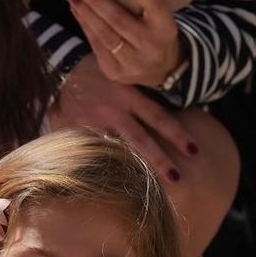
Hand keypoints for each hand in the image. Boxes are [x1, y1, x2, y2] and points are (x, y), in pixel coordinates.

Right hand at [47, 58, 199, 186]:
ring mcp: (93, 122)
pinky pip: (93, 152)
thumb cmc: (97, 72)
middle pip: (141, 140)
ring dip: (133, 169)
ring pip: (117, 150)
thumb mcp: (123, 77)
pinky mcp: (75, 131)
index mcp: (129, 96)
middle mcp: (114, 110)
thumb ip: (140, 96)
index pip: (159, 118)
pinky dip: (104, 166)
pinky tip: (115, 182)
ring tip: (147, 189)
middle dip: (160, 161)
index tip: (195, 151)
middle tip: (178, 179)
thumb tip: (168, 114)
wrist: (60, 68)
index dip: (178, 135)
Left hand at [67, 0, 182, 87]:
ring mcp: (132, 62)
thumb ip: (145, 1)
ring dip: (85, 13)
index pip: (154, 4)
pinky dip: (85, 26)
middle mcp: (151, 46)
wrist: (160, 70)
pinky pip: (96, 45)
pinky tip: (78, 12)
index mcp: (166, 28)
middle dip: (97, 1)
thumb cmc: (155, 33)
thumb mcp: (160, 17)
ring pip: (103, 34)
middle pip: (119, 19)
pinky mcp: (114, 71)